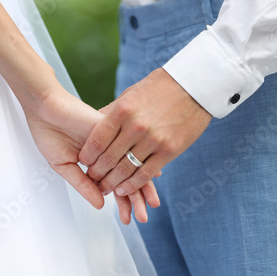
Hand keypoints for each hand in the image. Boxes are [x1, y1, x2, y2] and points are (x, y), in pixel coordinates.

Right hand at [21, 82, 159, 222]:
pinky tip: (152, 177)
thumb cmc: (50, 134)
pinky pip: (129, 148)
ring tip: (148, 207)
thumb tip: (101, 204)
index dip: (122, 201)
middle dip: (136, 199)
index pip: (114, 184)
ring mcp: (112, 141)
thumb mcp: (64, 166)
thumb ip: (83, 184)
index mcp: (97, 161)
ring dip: (140, 187)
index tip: (129, 219)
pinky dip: (139, 163)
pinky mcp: (113, 131)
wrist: (43, 109)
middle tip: (142, 218)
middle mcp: (109, 152)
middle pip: (127, 178)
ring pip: (130, 166)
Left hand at [79, 68, 211, 196]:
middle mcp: (136, 126)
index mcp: (123, 110)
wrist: (194, 85)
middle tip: (92, 179)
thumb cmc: (160, 88)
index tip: (83, 161)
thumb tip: (92, 125)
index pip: (97, 140)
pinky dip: (132, 185)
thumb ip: (112, 112)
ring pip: (125, 170)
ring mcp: (154, 140)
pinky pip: (145, 174)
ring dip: (112, 183)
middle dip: (97, 173)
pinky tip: (124, 190)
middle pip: (108, 158)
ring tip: (105, 188)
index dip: (87, 155)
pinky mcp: (169, 151)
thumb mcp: (131, 94)